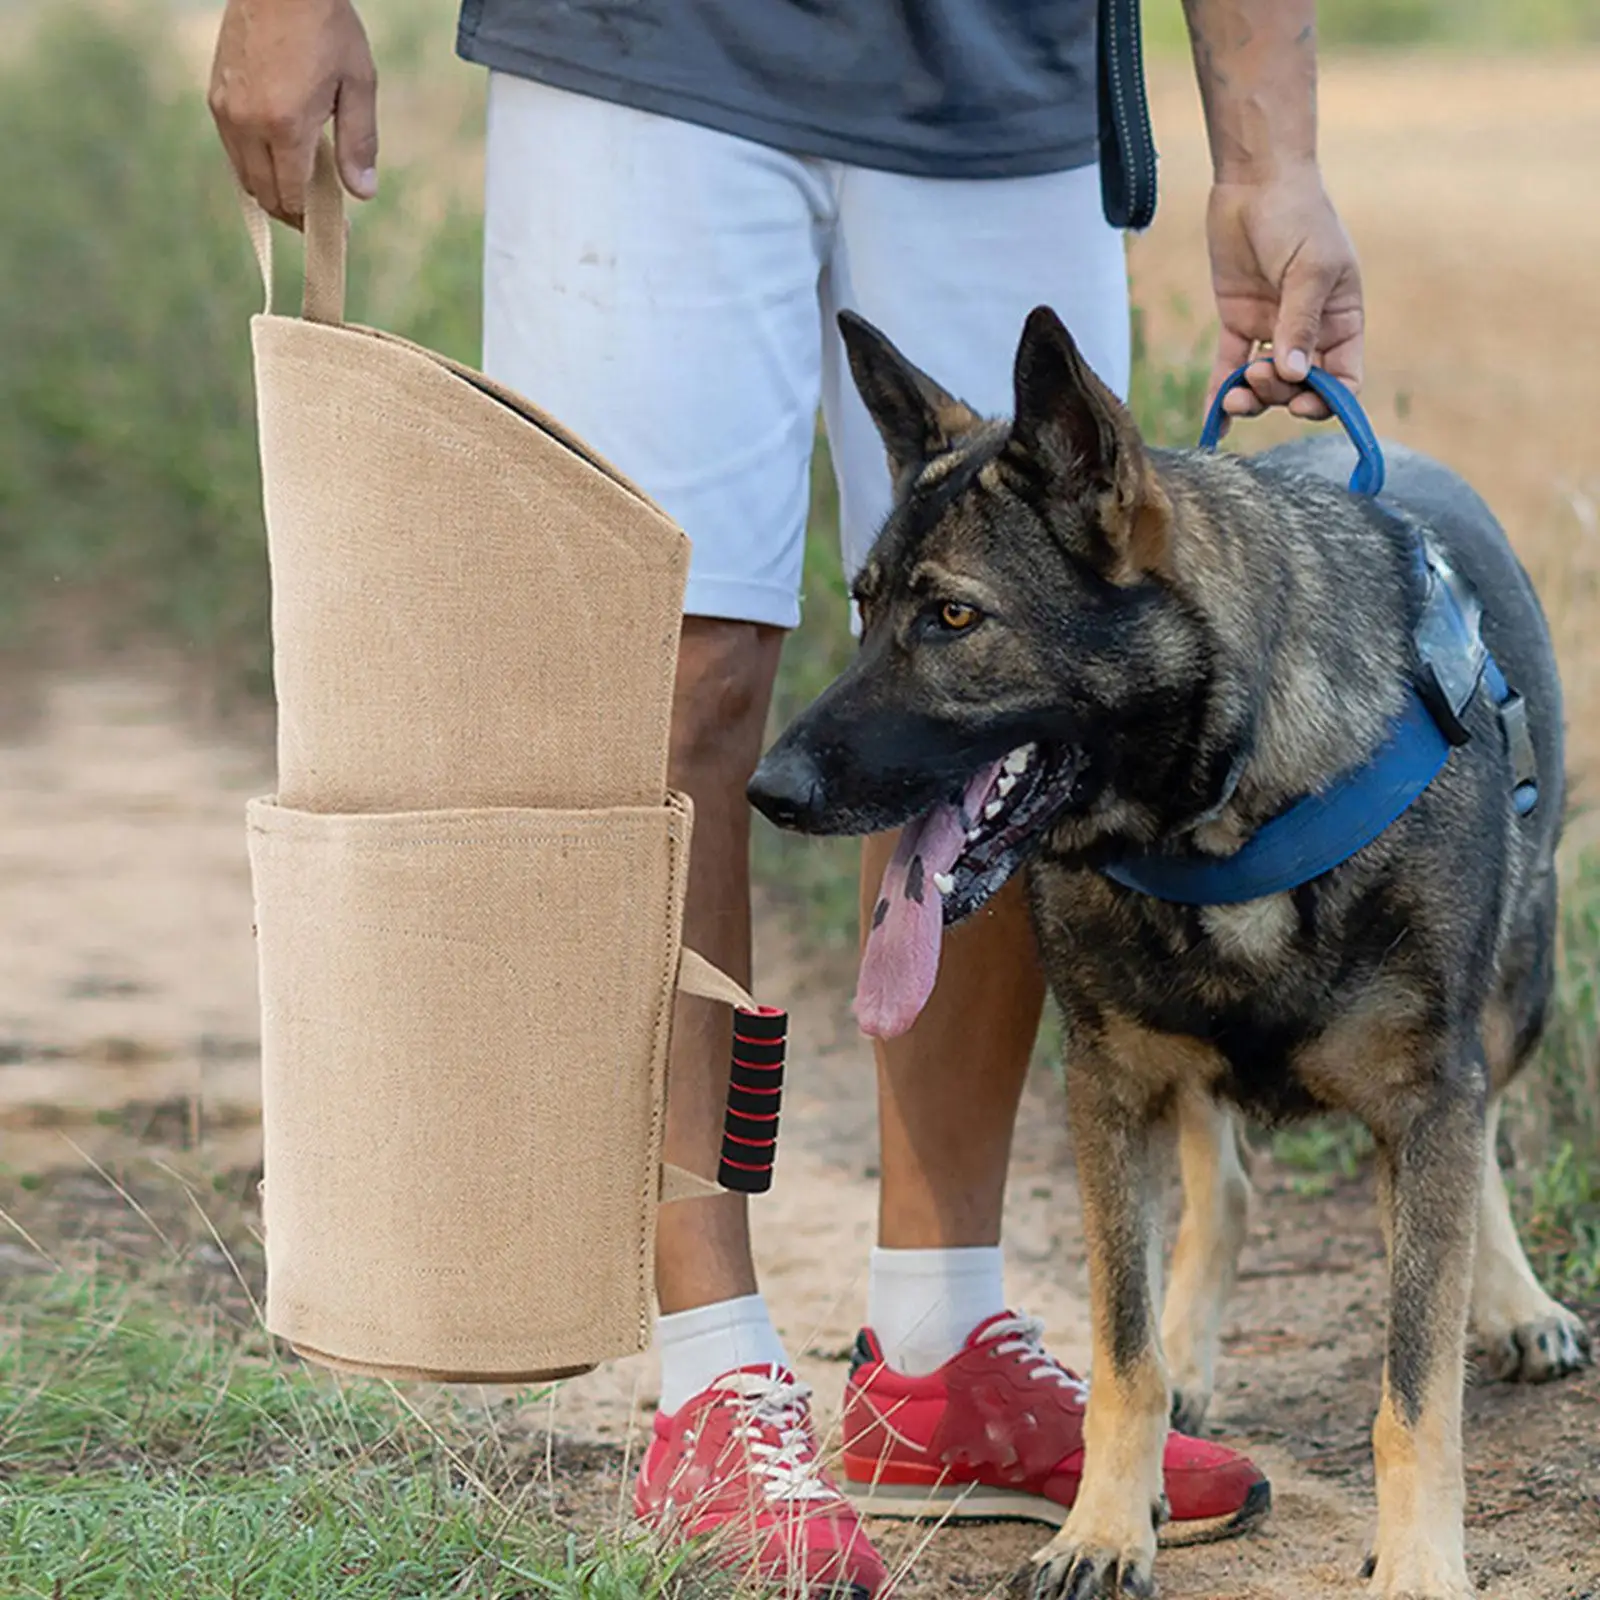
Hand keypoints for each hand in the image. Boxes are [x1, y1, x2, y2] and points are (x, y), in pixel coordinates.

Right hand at [208, 0, 378, 226]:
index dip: (314, 221)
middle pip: (264, 193)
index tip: (337, 231)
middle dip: (292, 212)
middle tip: (320, 218)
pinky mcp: (215, 93)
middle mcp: (246, 122)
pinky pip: (232, 148)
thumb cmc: (326, 26)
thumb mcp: (357, 85)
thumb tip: (362, 193)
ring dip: (271, 190)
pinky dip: (255, 164)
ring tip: (302, 192)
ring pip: (244, 174)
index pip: (292, 196)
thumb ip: (358, 143)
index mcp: (283, 125)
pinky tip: (280, 159)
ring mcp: (224, 108)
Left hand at [1203, 166, 1363, 426]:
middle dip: (1279, 394)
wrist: (1256, 181)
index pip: (1343, 378)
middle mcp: (1309, 332)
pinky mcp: (1238, 323)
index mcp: (1341, 321)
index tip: (1302, 403)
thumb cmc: (1298, 216)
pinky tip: (1212, 423)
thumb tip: (1294, 376)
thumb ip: (1300, 323)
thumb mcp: (1309, 269)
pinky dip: (1220, 393)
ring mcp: (1272, 329)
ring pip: (1264, 384)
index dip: (1327, 401)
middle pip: (1298, 388)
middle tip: (1258, 376)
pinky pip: (1229, 367)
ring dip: (1250, 399)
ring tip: (1233, 396)